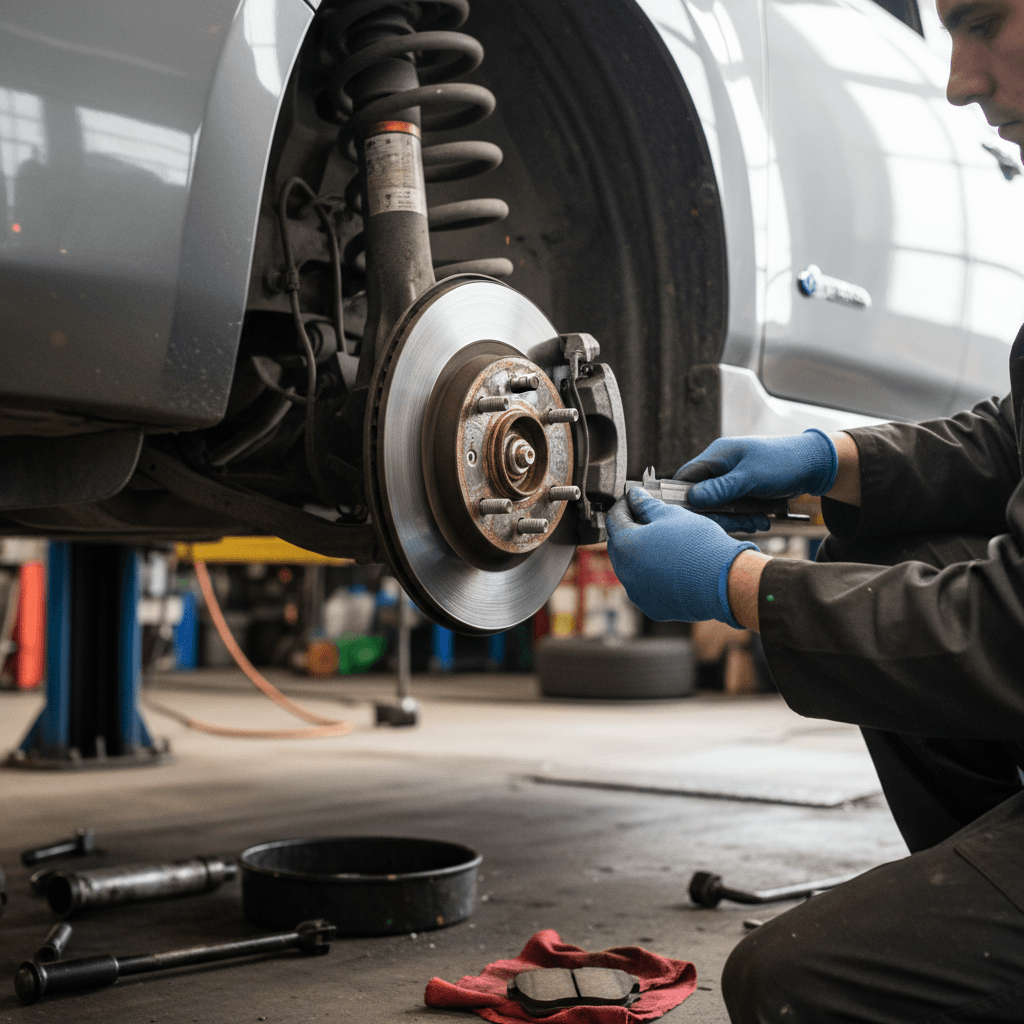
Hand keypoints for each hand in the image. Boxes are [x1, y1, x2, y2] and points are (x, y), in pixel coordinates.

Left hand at [605, 488, 757, 626]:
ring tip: (662, 541)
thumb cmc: (698, 545)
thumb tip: (636, 497)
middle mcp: (625, 573)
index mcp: (625, 546)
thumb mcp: (671, 515)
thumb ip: (647, 505)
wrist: (724, 581)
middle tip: (648, 517)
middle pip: (620, 544)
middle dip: (630, 529)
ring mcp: (637, 592)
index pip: (614, 518)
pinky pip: (646, 585)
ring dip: (640, 552)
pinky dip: (652, 573)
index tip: (635, 498)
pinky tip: (670, 564)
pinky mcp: (653, 607)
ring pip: (632, 567)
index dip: (624, 504)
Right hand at [674, 429, 837, 509]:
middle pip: (703, 497)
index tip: (692, 516)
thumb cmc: (783, 462)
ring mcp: (732, 479)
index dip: (684, 497)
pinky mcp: (744, 490)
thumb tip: (692, 497)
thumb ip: (721, 488)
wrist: (815, 464)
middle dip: (721, 514)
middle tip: (740, 523)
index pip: (686, 478)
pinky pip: (736, 508)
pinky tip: (761, 521)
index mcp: (717, 455)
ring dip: (737, 518)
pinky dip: (746, 516)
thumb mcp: (751, 476)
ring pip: (721, 506)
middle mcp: (721, 467)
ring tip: (758, 522)